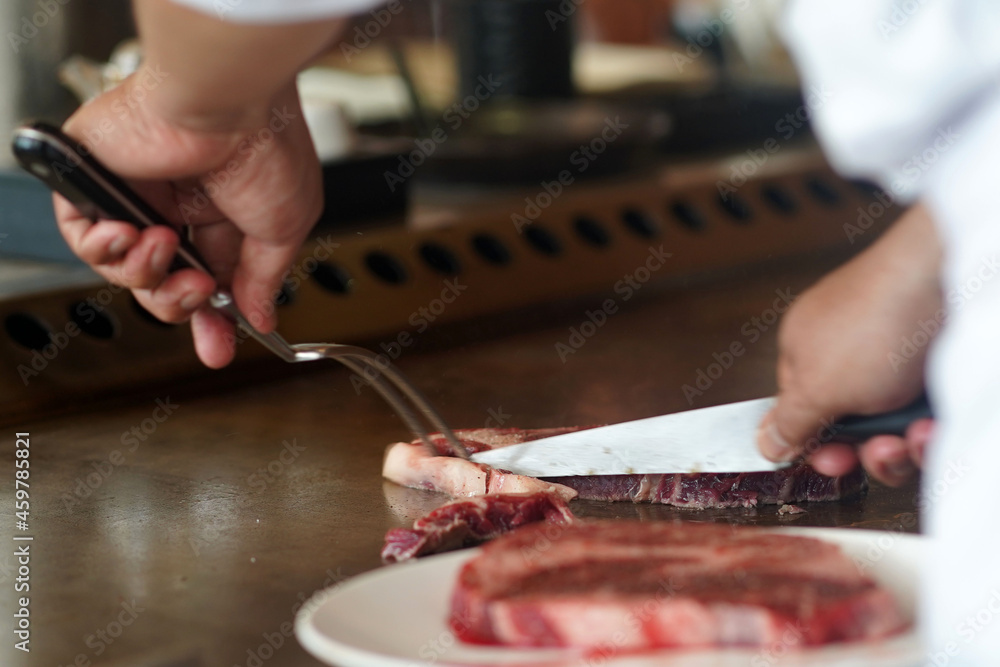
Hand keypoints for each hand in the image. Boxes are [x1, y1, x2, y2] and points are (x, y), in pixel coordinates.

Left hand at [55, 77, 321, 367]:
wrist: (226, 102)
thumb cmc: (266, 148)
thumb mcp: (284, 230)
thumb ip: (264, 279)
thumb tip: (260, 316)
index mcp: (225, 215)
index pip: (211, 280)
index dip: (214, 319)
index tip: (218, 348)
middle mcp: (180, 206)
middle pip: (164, 284)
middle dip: (179, 304)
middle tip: (198, 295)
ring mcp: (138, 194)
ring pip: (125, 269)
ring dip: (147, 271)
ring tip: (166, 243)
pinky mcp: (96, 181)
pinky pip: (82, 238)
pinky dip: (103, 248)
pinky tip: (129, 231)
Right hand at [756, 203, 941, 485]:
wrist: (947, 284)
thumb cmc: (874, 321)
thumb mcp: (815, 388)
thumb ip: (787, 422)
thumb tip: (764, 443)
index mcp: (806, 352)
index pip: (802, 413)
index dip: (817, 445)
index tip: (834, 464)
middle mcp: (850, 357)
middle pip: (852, 429)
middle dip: (869, 451)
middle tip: (883, 451)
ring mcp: (896, 361)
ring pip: (894, 429)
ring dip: (905, 445)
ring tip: (918, 434)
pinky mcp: (938, 369)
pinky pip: (927, 416)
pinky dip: (932, 428)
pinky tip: (935, 423)